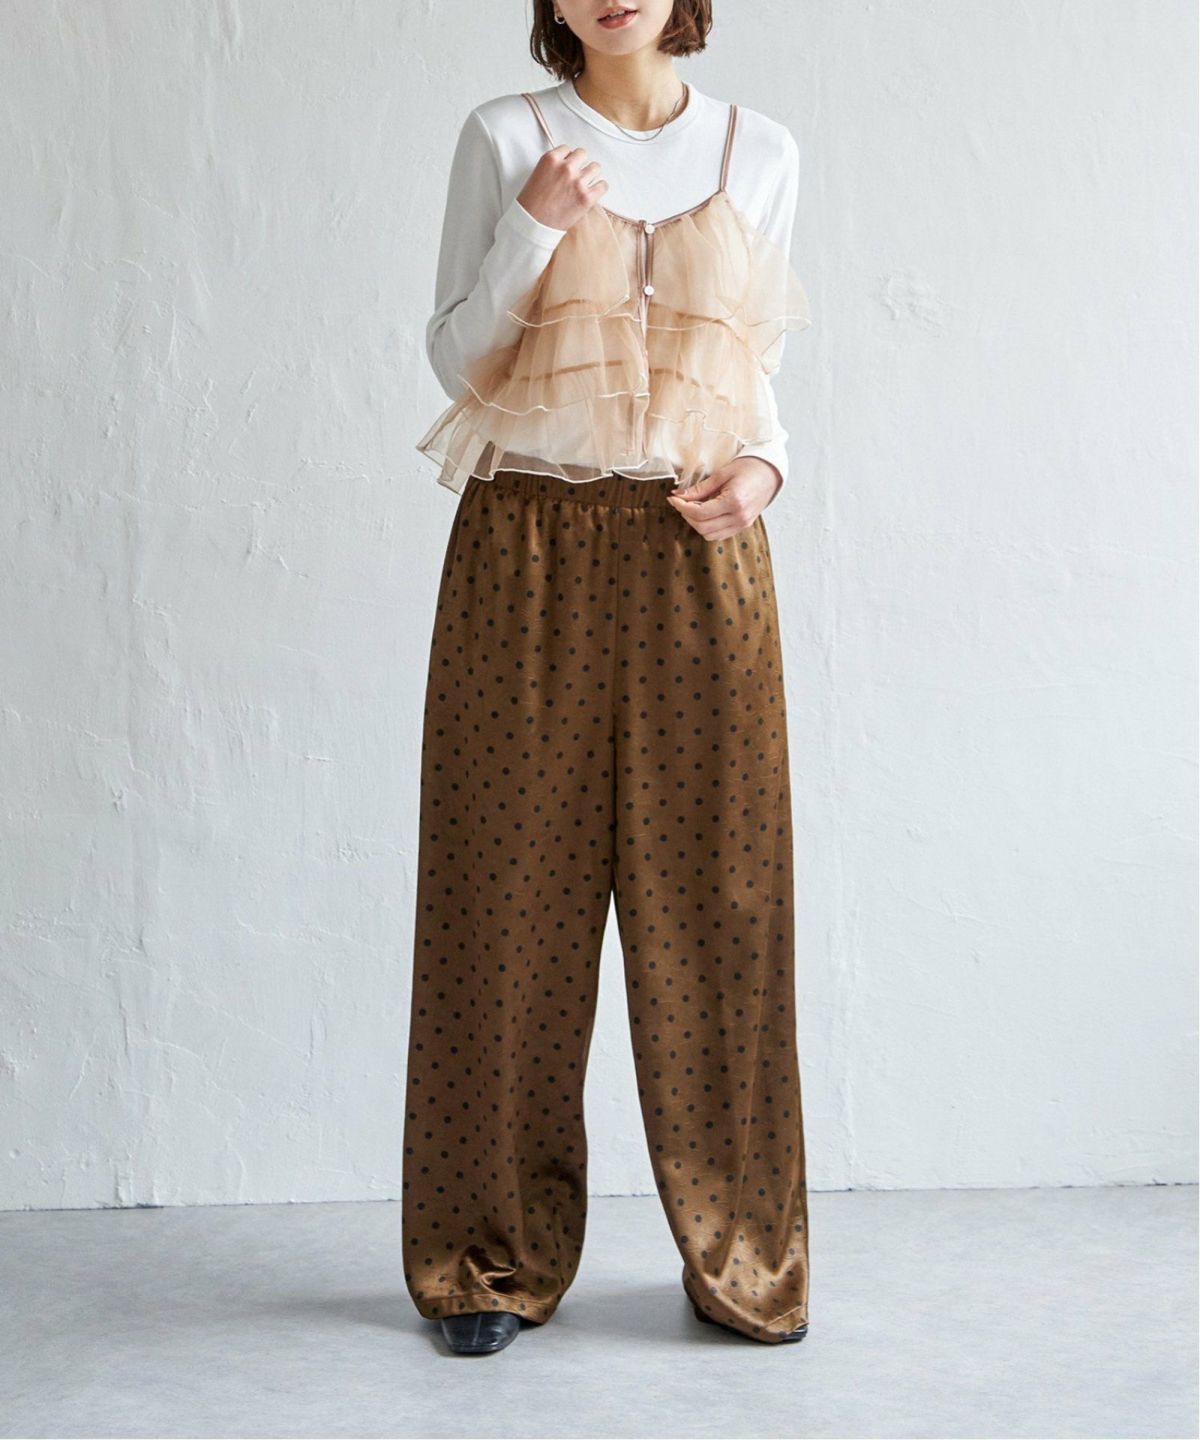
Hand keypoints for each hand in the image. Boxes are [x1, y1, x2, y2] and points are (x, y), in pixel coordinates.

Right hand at [517, 144, 608, 231]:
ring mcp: (577, 182)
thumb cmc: (531, 204)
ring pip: (596, 167)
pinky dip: (599, 189)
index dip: (567, 159)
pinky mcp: (586, 198)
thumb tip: (567, 164)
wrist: (532, 226)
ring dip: (591, 174)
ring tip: (585, 184)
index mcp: (551, 159)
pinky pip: (603, 185)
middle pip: (583, 154)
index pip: (567, 149)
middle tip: (576, 176)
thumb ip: (553, 166)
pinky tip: (592, 193)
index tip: (566, 168)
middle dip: (580, 164)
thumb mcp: (536, 175)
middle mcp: (565, 168)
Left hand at [665, 456, 782, 540]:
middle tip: (681, 502)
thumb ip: (699, 488)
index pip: (700, 513)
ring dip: (696, 524)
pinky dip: (708, 527)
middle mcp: (739, 517)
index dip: (682, 507)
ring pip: (709, 535)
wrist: (771, 473)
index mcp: (734, 501)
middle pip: (702, 527)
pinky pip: (719, 535)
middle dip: (687, 516)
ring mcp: (742, 524)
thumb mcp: (722, 474)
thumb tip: (678, 495)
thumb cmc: (748, 468)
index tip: (673, 499)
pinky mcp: (743, 526)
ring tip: (693, 507)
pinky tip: (705, 514)